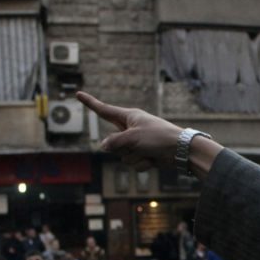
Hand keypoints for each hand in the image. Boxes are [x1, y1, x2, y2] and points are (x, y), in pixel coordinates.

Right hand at [77, 92, 222, 174]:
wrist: (181, 151)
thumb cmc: (159, 137)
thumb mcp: (133, 138)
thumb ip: (114, 142)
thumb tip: (103, 146)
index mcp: (129, 117)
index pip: (104, 110)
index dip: (90, 103)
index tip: (78, 94)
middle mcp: (131, 129)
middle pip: (113, 143)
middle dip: (123, 148)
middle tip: (140, 144)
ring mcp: (137, 143)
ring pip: (123, 156)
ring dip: (135, 158)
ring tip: (149, 152)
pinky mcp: (144, 154)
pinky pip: (134, 163)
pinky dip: (143, 164)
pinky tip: (154, 160)